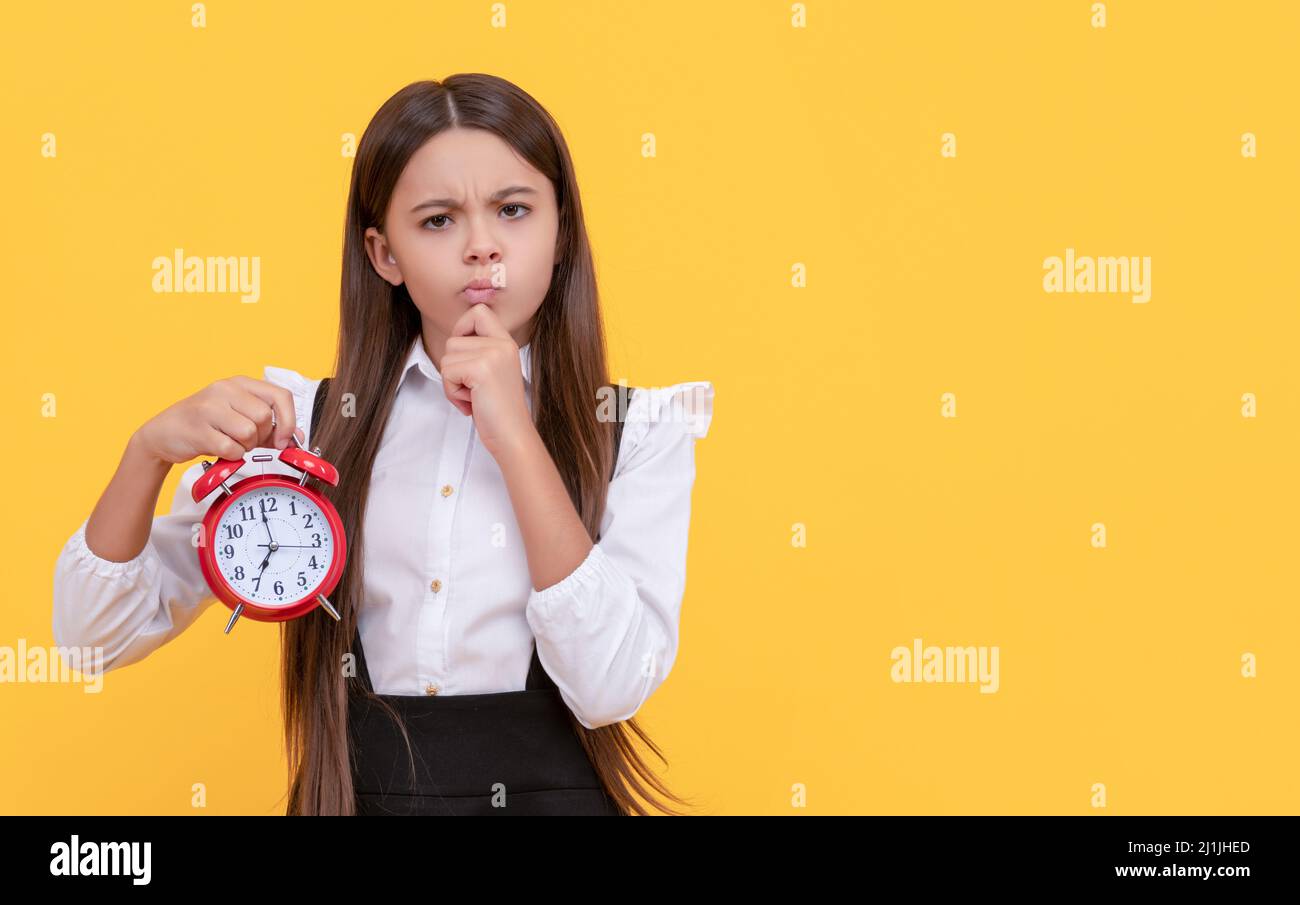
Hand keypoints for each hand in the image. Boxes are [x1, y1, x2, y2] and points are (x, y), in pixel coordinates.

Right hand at [134, 375, 305, 465]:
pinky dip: (231, 456)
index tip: (286, 438)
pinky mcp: (199, 429)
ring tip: (230, 442)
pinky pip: (232, 449)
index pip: (280, 395)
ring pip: (250, 432)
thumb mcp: (238, 415)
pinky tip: (219, 449)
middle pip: (265, 417)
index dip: (289, 420)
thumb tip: (298, 438)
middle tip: (247, 440)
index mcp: (239, 383)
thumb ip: (269, 424)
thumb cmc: (204, 424)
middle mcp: (224, 389)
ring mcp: (209, 408)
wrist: (163, 433)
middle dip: (262, 436)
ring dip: (245, 446)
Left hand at [440, 303, 534, 457]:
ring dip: (452, 382)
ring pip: (447, 357)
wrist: (512, 434)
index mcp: (506, 342)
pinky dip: (452, 392)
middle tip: (472, 387)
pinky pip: (447, 372)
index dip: (462, 328)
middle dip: (454, 367)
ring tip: (473, 396)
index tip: (466, 355)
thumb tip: (454, 337)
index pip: (478, 311)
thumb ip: (479, 351)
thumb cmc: (497, 409)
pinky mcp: (481, 369)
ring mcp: (493, 354)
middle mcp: (502, 344)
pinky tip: (471, 402)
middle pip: (453, 339)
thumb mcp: (492, 370)